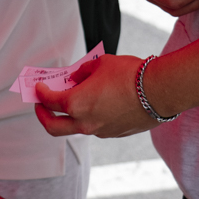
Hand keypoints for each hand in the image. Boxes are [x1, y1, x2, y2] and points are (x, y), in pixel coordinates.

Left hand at [35, 53, 157, 138]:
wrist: (160, 91)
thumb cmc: (130, 75)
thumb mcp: (100, 64)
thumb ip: (82, 72)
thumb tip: (75, 78)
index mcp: (76, 104)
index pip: (49, 102)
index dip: (40, 93)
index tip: (39, 88)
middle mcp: (85, 123)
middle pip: (54, 128)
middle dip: (43, 116)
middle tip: (41, 105)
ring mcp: (100, 132)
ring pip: (76, 127)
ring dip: (70, 115)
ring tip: (74, 98)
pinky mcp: (115, 134)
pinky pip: (96, 126)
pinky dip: (90, 116)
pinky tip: (98, 103)